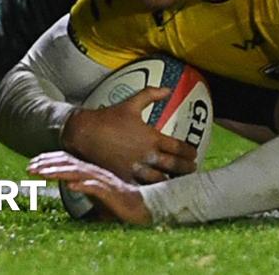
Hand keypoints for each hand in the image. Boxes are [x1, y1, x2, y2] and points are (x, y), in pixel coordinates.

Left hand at [28, 151, 152, 224]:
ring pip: (78, 173)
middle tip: (29, 167)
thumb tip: (68, 191)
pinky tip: (71, 185)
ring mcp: (103, 181)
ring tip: (43, 173)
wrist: (142, 207)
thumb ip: (82, 190)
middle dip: (48, 164)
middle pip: (68, 163)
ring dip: (59, 172)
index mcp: (90, 172)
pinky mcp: (111, 192)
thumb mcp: (94, 196)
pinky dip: (83, 186)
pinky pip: (96, 188)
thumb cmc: (118, 203)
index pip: (67, 160)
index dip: (49, 160)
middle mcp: (95, 173)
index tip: (32, 163)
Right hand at [60, 86, 196, 183]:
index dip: (189, 152)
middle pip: (173, 165)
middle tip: (192, 169)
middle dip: (185, 168)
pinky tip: (158, 190)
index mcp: (151, 137)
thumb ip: (151, 95)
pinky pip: (142, 187)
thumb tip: (168, 89)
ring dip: (172, 180)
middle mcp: (146, 154)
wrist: (84, 133)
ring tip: (179, 181)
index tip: (194, 153)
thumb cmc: (109, 118)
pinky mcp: (124, 178)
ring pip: (160, 179)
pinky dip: (153, 189)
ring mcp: (135, 168)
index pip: (178, 147)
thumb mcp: (131, 103)